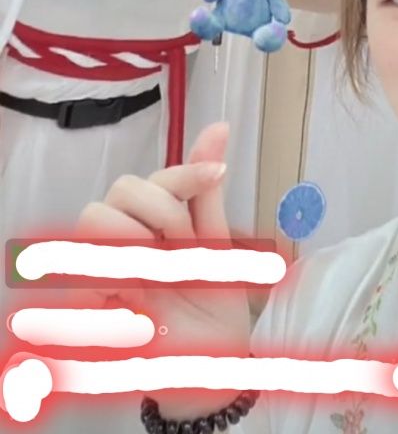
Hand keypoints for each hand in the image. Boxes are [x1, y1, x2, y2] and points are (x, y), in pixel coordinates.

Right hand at [75, 123, 250, 413]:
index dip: (187, 172)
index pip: (159, 177)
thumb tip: (220, 127)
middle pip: (123, 187)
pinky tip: (144, 301)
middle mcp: (124, 230)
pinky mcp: (84, 293)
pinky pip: (86, 265)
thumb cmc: (211, 303)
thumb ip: (206, 192)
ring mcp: (102, 260)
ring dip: (138, 244)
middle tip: (185, 251)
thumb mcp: (218, 247)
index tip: (218, 175)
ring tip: (162, 277)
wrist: (207, 363)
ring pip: (97, 216)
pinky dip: (119, 279)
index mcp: (155, 216)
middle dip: (163, 213)